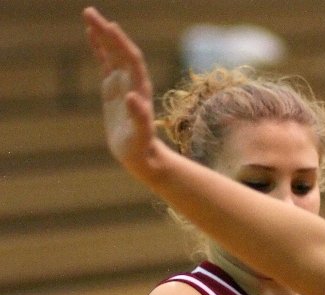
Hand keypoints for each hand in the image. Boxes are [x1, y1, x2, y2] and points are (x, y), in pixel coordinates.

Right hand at [82, 6, 157, 169]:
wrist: (141, 155)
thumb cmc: (141, 147)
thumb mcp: (140, 134)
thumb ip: (139, 117)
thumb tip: (133, 97)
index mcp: (140, 89)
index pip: (131, 60)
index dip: (121, 44)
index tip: (110, 27)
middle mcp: (133, 82)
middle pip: (120, 51)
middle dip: (107, 32)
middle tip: (90, 12)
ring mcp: (123, 84)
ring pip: (112, 54)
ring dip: (102, 35)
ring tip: (89, 16)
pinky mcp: (113, 90)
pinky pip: (106, 64)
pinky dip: (99, 49)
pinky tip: (90, 35)